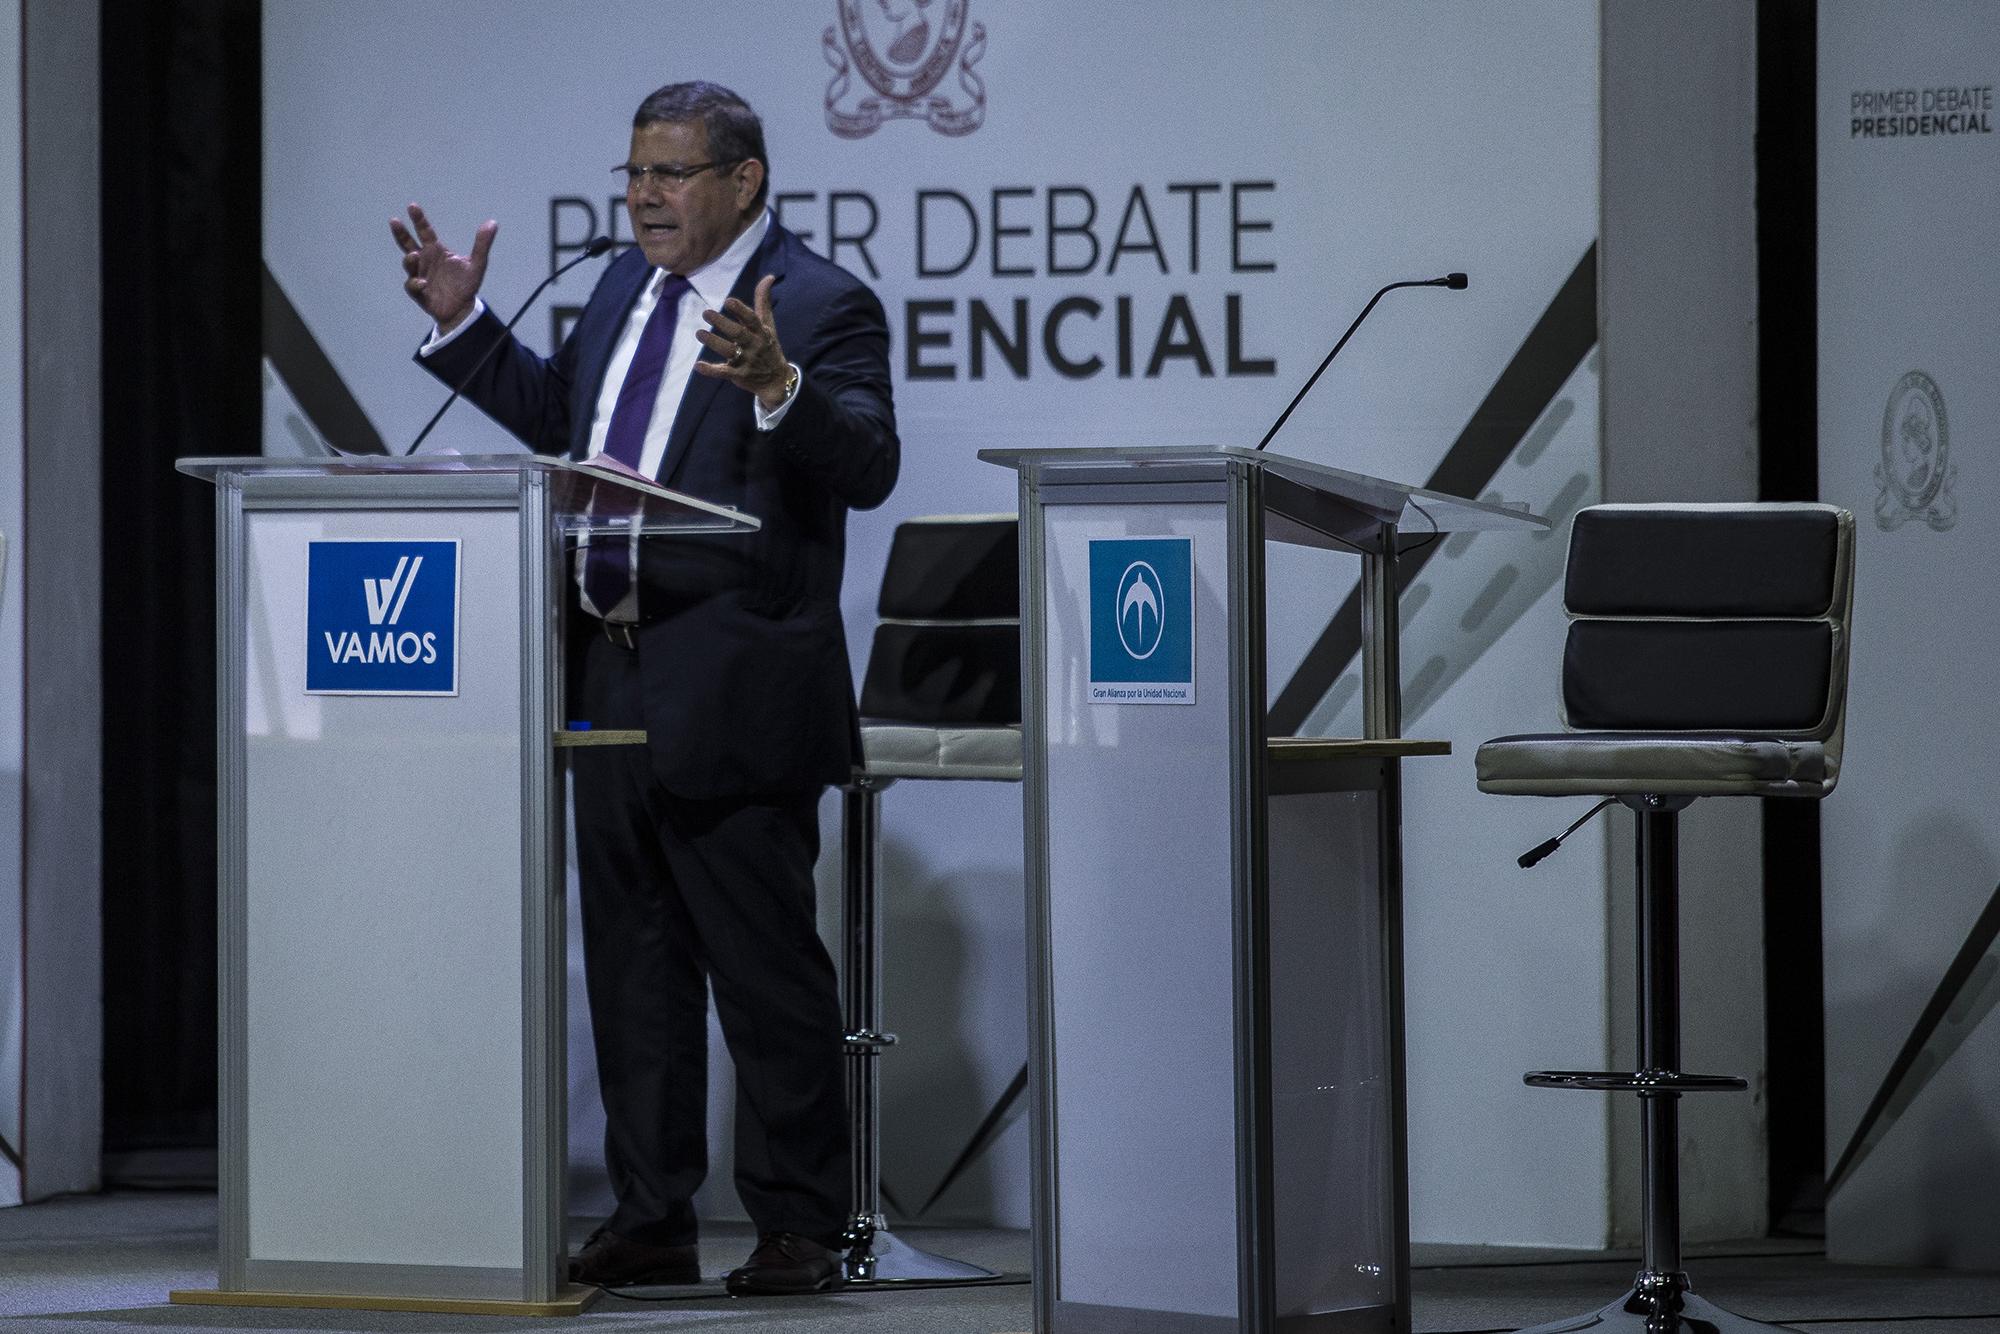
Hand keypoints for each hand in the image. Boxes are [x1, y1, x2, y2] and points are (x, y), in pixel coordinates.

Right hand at [389, 203, 494, 334]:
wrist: (462, 309)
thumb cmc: (465, 284)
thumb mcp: (477, 264)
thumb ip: (482, 244)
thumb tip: (493, 222)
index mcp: (435, 251)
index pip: (425, 231)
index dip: (419, 219)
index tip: (412, 206)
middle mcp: (424, 261)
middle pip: (407, 244)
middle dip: (401, 233)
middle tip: (394, 221)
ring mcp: (419, 275)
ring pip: (409, 264)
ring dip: (409, 260)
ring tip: (414, 255)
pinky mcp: (419, 292)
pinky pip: (413, 286)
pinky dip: (415, 284)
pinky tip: (423, 283)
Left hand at [693, 275, 792, 409]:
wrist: (776, 379)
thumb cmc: (768, 346)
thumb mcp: (768, 324)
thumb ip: (763, 301)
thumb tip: (769, 277)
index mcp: (761, 332)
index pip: (752, 320)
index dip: (741, 310)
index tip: (728, 301)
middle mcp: (754, 345)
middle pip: (738, 334)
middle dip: (722, 323)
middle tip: (706, 313)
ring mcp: (746, 361)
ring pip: (729, 351)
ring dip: (714, 342)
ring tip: (699, 333)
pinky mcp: (738, 375)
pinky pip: (723, 372)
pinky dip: (711, 370)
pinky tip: (698, 365)